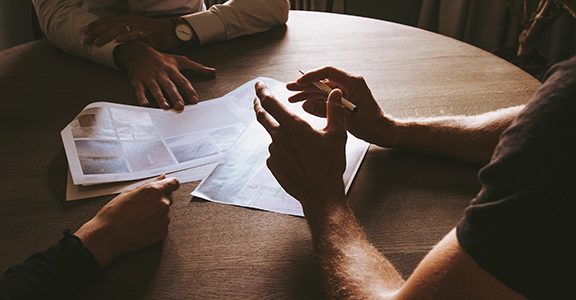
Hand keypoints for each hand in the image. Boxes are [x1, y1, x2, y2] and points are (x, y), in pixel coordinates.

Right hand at [75, 175, 179, 266]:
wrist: (108, 237)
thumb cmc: (114, 214)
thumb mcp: (129, 193)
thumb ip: (149, 184)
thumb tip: (162, 178)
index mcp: (154, 191)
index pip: (173, 183)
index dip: (169, 184)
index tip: (166, 186)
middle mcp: (162, 204)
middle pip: (169, 197)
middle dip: (160, 199)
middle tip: (143, 205)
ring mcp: (164, 219)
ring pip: (165, 212)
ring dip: (156, 213)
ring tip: (138, 218)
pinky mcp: (163, 232)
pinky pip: (162, 225)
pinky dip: (155, 225)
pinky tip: (141, 226)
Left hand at [84, 15, 179, 51]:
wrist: (168, 32)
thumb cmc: (151, 33)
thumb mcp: (134, 29)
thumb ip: (122, 32)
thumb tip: (110, 38)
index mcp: (126, 19)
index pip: (106, 21)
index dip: (94, 25)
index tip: (83, 31)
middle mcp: (130, 21)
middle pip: (109, 25)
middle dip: (95, 32)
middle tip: (85, 40)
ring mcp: (138, 27)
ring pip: (118, 30)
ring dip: (106, 36)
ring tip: (97, 43)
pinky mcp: (146, 34)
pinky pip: (134, 35)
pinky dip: (125, 37)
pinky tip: (117, 41)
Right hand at [114, 41, 215, 110]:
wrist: (139, 52)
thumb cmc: (162, 59)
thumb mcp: (180, 60)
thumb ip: (197, 67)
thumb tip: (213, 71)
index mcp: (172, 70)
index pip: (183, 81)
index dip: (189, 91)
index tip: (194, 100)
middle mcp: (162, 74)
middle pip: (170, 86)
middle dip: (175, 96)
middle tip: (180, 107)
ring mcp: (149, 78)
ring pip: (156, 89)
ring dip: (160, 98)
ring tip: (165, 107)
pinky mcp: (138, 81)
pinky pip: (139, 90)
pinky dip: (141, 97)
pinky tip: (144, 104)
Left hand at [254, 82, 346, 215]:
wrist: (320, 194)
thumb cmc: (329, 165)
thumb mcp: (337, 134)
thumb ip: (334, 110)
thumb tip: (334, 92)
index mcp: (293, 126)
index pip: (271, 103)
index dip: (262, 92)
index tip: (258, 85)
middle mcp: (279, 137)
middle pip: (262, 116)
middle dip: (258, 105)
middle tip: (257, 98)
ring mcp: (274, 152)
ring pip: (273, 135)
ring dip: (279, 132)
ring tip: (298, 142)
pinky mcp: (273, 165)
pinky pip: (275, 152)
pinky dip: (282, 149)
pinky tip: (296, 157)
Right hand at [287, 66, 394, 144]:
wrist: (381, 131)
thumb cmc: (371, 124)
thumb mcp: (347, 117)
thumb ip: (326, 109)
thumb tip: (307, 104)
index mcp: (353, 83)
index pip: (328, 72)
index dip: (312, 76)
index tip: (299, 82)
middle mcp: (348, 84)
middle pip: (322, 81)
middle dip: (305, 85)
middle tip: (289, 88)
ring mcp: (345, 92)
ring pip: (321, 89)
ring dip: (307, 93)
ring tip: (292, 97)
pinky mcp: (343, 100)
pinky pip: (325, 97)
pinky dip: (314, 100)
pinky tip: (303, 104)